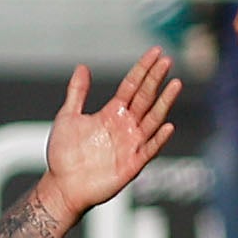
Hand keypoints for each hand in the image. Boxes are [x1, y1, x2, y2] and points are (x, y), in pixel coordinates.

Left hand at [32, 50, 179, 221]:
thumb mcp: (67, 117)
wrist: (62, 186)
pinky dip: (159, 139)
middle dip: (155, 79)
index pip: (132, 86)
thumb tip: (83, 66)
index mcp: (112, 113)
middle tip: (167, 60)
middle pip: (145, 98)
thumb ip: (77, 93)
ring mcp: (131, 144)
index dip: (143, 69)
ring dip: (164, 103)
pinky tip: (168, 125)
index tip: (156, 52)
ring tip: (175, 84)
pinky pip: (149, 150)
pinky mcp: (132, 164)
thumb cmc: (64, 153)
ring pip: (152, 120)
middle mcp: (125, 126)